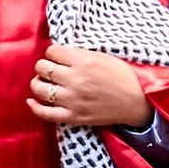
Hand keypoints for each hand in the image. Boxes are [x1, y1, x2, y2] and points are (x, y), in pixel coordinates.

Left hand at [28, 43, 149, 128]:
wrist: (136, 102)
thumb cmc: (122, 76)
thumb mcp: (102, 56)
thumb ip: (78, 54)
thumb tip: (57, 53)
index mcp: (83, 61)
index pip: (51, 51)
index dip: (53, 53)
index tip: (58, 57)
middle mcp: (74, 80)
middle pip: (42, 67)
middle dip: (45, 66)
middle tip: (52, 70)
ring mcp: (72, 100)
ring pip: (39, 88)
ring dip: (38, 83)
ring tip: (45, 83)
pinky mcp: (73, 116)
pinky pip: (45, 113)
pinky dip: (35, 106)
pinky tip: (32, 101)